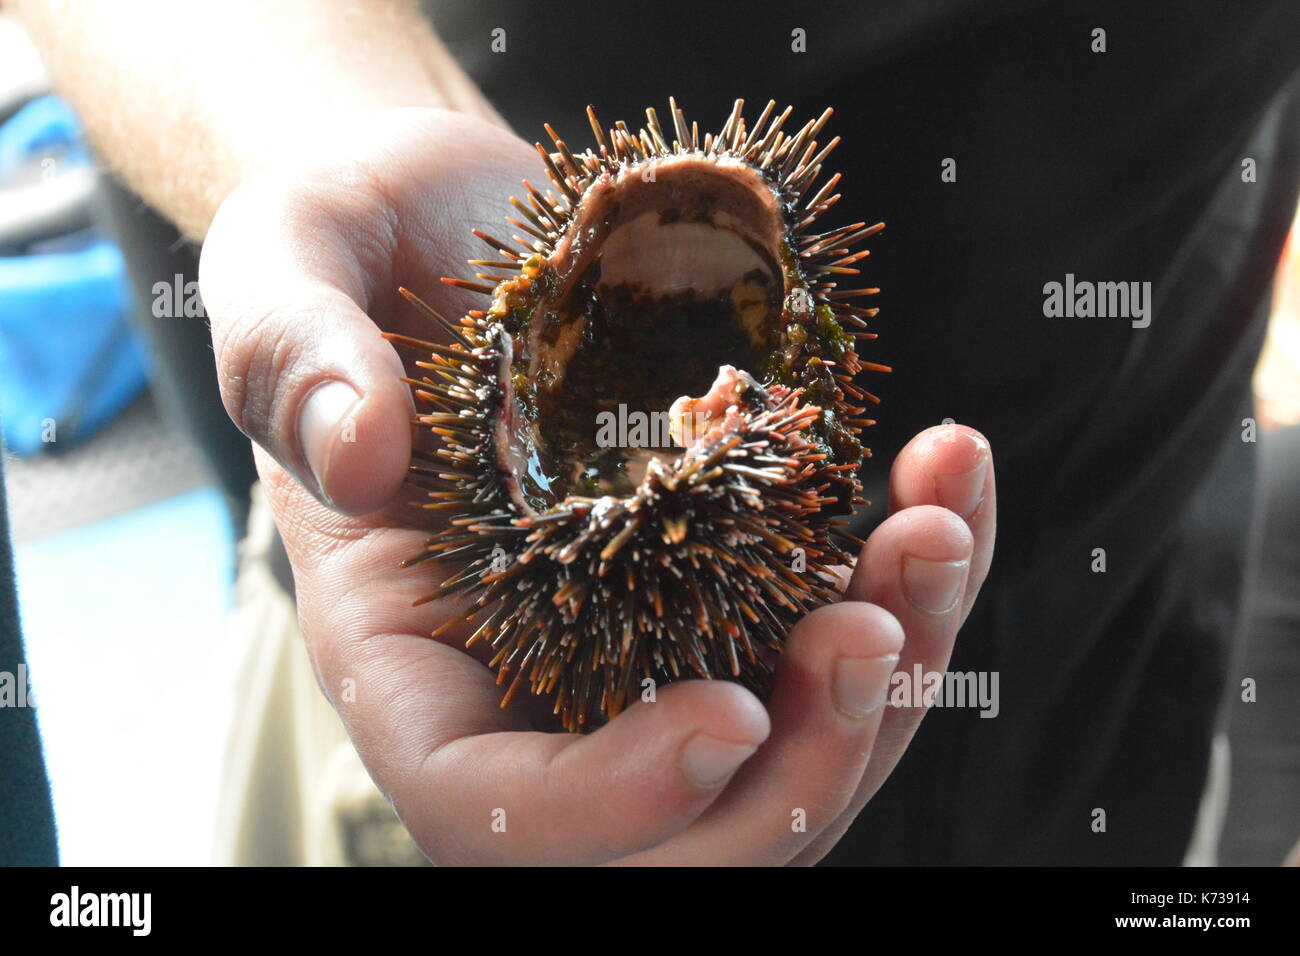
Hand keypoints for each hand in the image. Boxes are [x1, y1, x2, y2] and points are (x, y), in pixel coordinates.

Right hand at [200, 107, 996, 864]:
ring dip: (890, 677)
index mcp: (408, 650)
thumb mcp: (284, 263)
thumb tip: (359, 454)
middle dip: (794, 773)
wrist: (448, 213)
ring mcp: (646, 625)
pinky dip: (915, 574)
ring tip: (932, 529)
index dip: (611, 805)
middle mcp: (537, 670)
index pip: (493, 802)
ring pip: (788, 744)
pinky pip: (838, 621)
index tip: (726, 714)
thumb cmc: (347, 242)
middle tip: (867, 633)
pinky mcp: (732, 561)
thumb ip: (290, 360)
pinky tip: (943, 463)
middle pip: (676, 828)